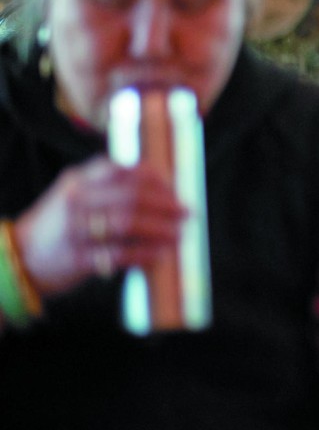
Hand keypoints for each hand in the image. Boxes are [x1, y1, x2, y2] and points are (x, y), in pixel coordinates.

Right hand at [13, 156, 183, 297]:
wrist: (20, 258)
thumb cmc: (59, 225)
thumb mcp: (75, 195)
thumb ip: (107, 187)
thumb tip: (160, 187)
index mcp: (77, 180)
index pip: (121, 170)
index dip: (153, 177)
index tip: (174, 186)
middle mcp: (76, 200)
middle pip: (130, 196)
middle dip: (165, 204)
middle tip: (187, 211)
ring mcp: (76, 229)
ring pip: (128, 223)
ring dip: (160, 228)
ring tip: (180, 233)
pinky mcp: (78, 257)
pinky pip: (119, 253)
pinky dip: (145, 253)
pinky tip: (162, 253)